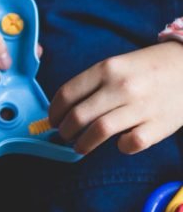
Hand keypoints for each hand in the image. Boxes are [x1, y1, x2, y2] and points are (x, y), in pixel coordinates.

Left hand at [49, 41, 182, 154]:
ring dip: (83, 143)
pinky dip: (121, 147)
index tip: (53, 120)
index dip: (54, 112)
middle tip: (65, 135)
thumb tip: (65, 109)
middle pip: (78, 116)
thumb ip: (93, 84)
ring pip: (98, 132)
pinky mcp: (159, 125)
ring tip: (80, 146)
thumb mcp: (117, 65)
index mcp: (107, 68)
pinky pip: (130, 144)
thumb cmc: (148, 68)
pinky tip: (120, 143)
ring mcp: (141, 106)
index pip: (67, 94)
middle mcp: (122, 86)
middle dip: (65, 131)